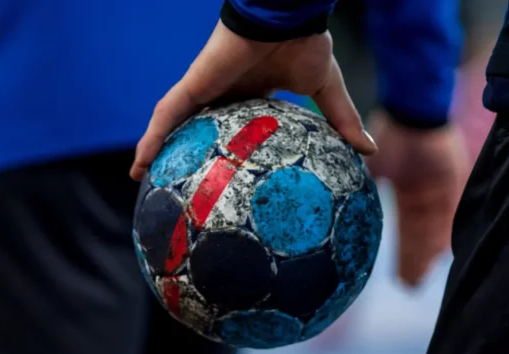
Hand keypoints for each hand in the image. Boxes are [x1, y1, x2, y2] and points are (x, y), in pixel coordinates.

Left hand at [131, 21, 376, 180]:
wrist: (286, 15)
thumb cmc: (304, 43)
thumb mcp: (324, 90)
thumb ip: (341, 120)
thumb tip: (369, 151)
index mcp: (250, 94)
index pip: (230, 126)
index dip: (224, 147)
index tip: (221, 172)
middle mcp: (222, 93)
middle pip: (196, 128)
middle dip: (183, 151)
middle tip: (173, 181)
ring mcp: (205, 89)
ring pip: (173, 124)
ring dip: (156, 149)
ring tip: (139, 177)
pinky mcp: (193, 84)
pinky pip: (166, 114)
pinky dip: (152, 138)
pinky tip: (139, 164)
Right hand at [364, 112, 467, 286]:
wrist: (413, 114)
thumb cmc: (390, 136)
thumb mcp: (371, 166)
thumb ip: (361, 186)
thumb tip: (336, 208)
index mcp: (405, 191)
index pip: (402, 228)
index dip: (399, 251)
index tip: (393, 273)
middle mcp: (424, 196)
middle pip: (418, 235)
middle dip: (413, 259)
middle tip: (408, 286)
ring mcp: (440, 191)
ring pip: (434, 230)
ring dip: (428, 253)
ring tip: (422, 278)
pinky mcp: (455, 183)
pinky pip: (452, 214)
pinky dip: (446, 234)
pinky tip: (442, 254)